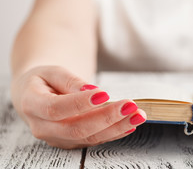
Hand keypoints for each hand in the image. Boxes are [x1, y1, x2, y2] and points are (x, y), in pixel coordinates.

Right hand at [11, 66, 145, 148]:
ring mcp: (57, 138)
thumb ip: (69, 80)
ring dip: (117, 127)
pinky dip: (115, 133)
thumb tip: (91, 90)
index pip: (56, 108)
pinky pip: (94, 140)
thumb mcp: (52, 71)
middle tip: (131, 106)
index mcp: (32, 104)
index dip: (80, 103)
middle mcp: (43, 127)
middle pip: (77, 127)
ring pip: (89, 137)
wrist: (35, 95)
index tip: (105, 94)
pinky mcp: (71, 142)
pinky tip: (131, 124)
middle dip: (107, 118)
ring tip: (138, 115)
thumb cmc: (44, 80)